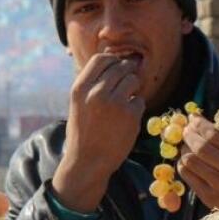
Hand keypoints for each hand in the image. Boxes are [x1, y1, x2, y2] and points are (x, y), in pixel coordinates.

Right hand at [52, 54, 144, 212]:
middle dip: (126, 73)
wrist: (88, 161)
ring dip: (133, 89)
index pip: (101, 58)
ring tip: (125, 103)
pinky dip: (136, 108)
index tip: (116, 69)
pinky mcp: (131, 115)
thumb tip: (115, 60)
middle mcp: (96, 92)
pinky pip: (140, 100)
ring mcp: (115, 103)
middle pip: (120, 67)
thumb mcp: (78, 103)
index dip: (112, 61)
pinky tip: (126, 120)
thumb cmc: (83, 131)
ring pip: (133, 80)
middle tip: (125, 87)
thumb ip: (92, 83)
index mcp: (80, 88)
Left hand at [177, 114, 218, 210]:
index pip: (215, 136)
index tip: (194, 118)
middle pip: (201, 147)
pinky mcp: (210, 198)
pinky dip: (183, 164)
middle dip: (189, 135)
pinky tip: (188, 160)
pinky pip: (187, 175)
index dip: (200, 125)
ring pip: (191, 161)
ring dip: (185, 149)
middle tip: (186, 129)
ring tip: (187, 145)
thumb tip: (200, 121)